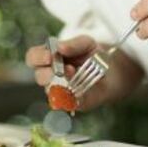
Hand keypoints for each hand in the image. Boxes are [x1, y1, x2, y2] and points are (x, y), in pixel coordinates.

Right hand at [25, 35, 141, 109]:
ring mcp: (60, 91)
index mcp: (49, 58)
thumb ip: (73, 43)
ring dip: (60, 84)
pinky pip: (66, 104)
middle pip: (38, 76)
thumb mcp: (86, 43)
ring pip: (50, 91)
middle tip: (62, 69)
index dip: (37, 57)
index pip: (33, 57)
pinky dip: (72, 97)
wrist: (114, 71)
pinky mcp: (72, 103)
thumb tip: (59, 47)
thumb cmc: (94, 54)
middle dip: (47, 73)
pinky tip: (80, 90)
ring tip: (74, 75)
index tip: (49, 55)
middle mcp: (51, 75)